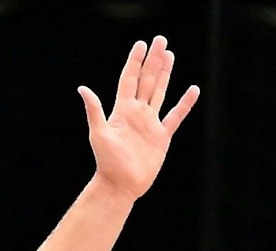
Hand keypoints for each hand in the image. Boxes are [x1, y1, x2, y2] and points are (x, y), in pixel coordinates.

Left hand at [79, 36, 198, 199]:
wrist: (120, 185)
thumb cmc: (107, 162)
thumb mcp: (99, 134)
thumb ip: (94, 111)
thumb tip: (82, 89)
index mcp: (122, 110)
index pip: (129, 79)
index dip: (135, 61)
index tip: (141, 44)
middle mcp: (137, 113)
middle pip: (147, 80)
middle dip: (153, 61)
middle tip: (160, 40)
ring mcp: (150, 124)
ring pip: (159, 92)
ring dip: (164, 74)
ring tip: (169, 55)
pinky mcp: (161, 137)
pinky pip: (175, 116)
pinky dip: (185, 104)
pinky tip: (192, 90)